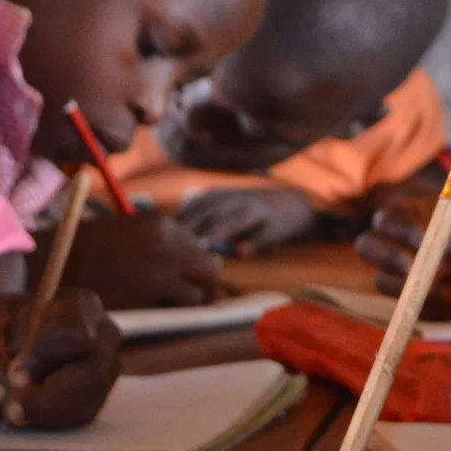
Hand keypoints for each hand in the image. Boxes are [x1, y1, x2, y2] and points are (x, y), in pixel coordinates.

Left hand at [0, 288, 121, 430]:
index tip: (14, 377)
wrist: (5, 339)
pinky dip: (48, 422)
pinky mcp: (97, 399)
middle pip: (90, 376)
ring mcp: (105, 371)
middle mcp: (104, 338)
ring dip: (44, 414)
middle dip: (48, 399)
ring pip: (85, 403)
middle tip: (10, 413)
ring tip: (9, 412)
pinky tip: (25, 414)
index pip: (77, 334)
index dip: (46, 358)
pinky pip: (79, 419)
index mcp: (81, 305)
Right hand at [61, 207, 224, 308]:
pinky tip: (152, 314)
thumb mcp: (126, 230)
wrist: (51, 265)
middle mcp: (168, 248)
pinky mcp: (150, 302)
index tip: (178, 270)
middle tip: (185, 290)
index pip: (196, 244)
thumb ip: (158, 241)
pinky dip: (169, 316)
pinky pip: (176, 313)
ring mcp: (161, 276)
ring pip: (198, 295)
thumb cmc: (84, 247)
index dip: (189, 259)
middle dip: (201, 280)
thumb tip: (190, 256)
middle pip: (209, 267)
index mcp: (161, 224)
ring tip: (165, 305)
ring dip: (186, 301)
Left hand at [179, 186, 315, 255]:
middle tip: (171, 251)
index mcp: (217, 198)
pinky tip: (242, 252)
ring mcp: (256, 210)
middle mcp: (234, 200)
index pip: (190, 209)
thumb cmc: (248, 212)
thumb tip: (166, 236)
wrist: (294, 205)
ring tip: (202, 248)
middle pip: (208, 214)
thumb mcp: (221, 208)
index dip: (173, 226)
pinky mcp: (276, 223)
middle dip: (190, 230)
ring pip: (234, 220)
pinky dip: (254, 242)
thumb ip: (197, 220)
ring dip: (217, 232)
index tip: (156, 244)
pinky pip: (264, 233)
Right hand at [360, 200, 450, 317]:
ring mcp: (415, 277)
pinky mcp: (425, 306)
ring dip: (417, 287)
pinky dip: (436, 308)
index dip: (397, 229)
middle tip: (415, 268)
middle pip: (369, 246)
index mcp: (424, 216)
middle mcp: (412, 245)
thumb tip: (440, 256)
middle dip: (388, 258)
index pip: (388, 217)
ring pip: (384, 281)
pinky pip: (410, 309)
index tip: (422, 240)